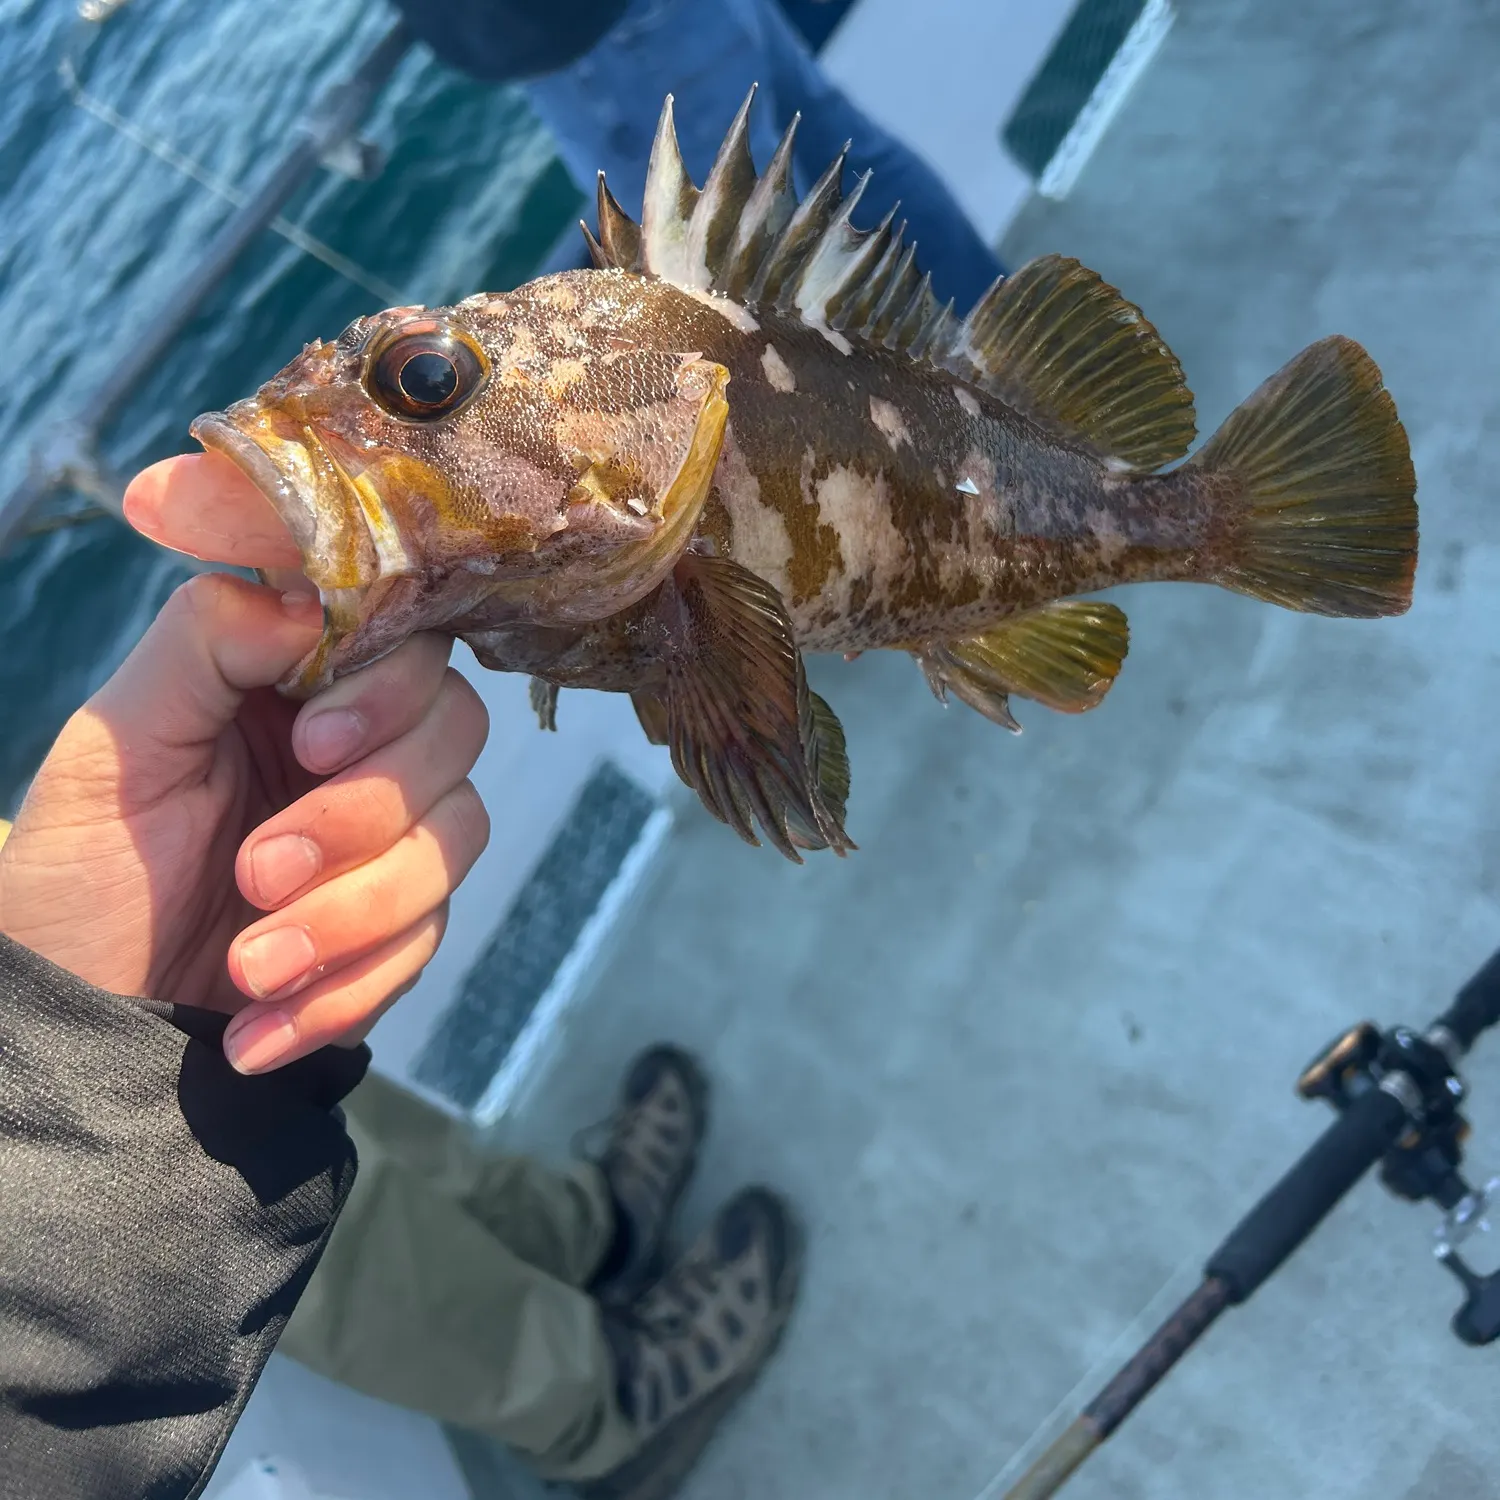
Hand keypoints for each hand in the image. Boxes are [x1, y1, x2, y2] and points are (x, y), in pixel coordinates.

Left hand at [0, 452, 489, 1072]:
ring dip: (353, 916)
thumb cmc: (82, 871)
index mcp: (297, 684)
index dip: (385, 690)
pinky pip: (423, 945)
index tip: (311, 743)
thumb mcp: (119, 743)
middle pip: (454, 734)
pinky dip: (343, 993)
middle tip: (256, 872)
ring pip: (454, 841)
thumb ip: (204, 643)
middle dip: (363, 814)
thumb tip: (308, 599)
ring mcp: (387, 839)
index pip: (405, 642)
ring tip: (249, 966)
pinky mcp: (395, 928)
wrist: (76, 1019)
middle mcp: (360, 749)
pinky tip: (255, 1030)